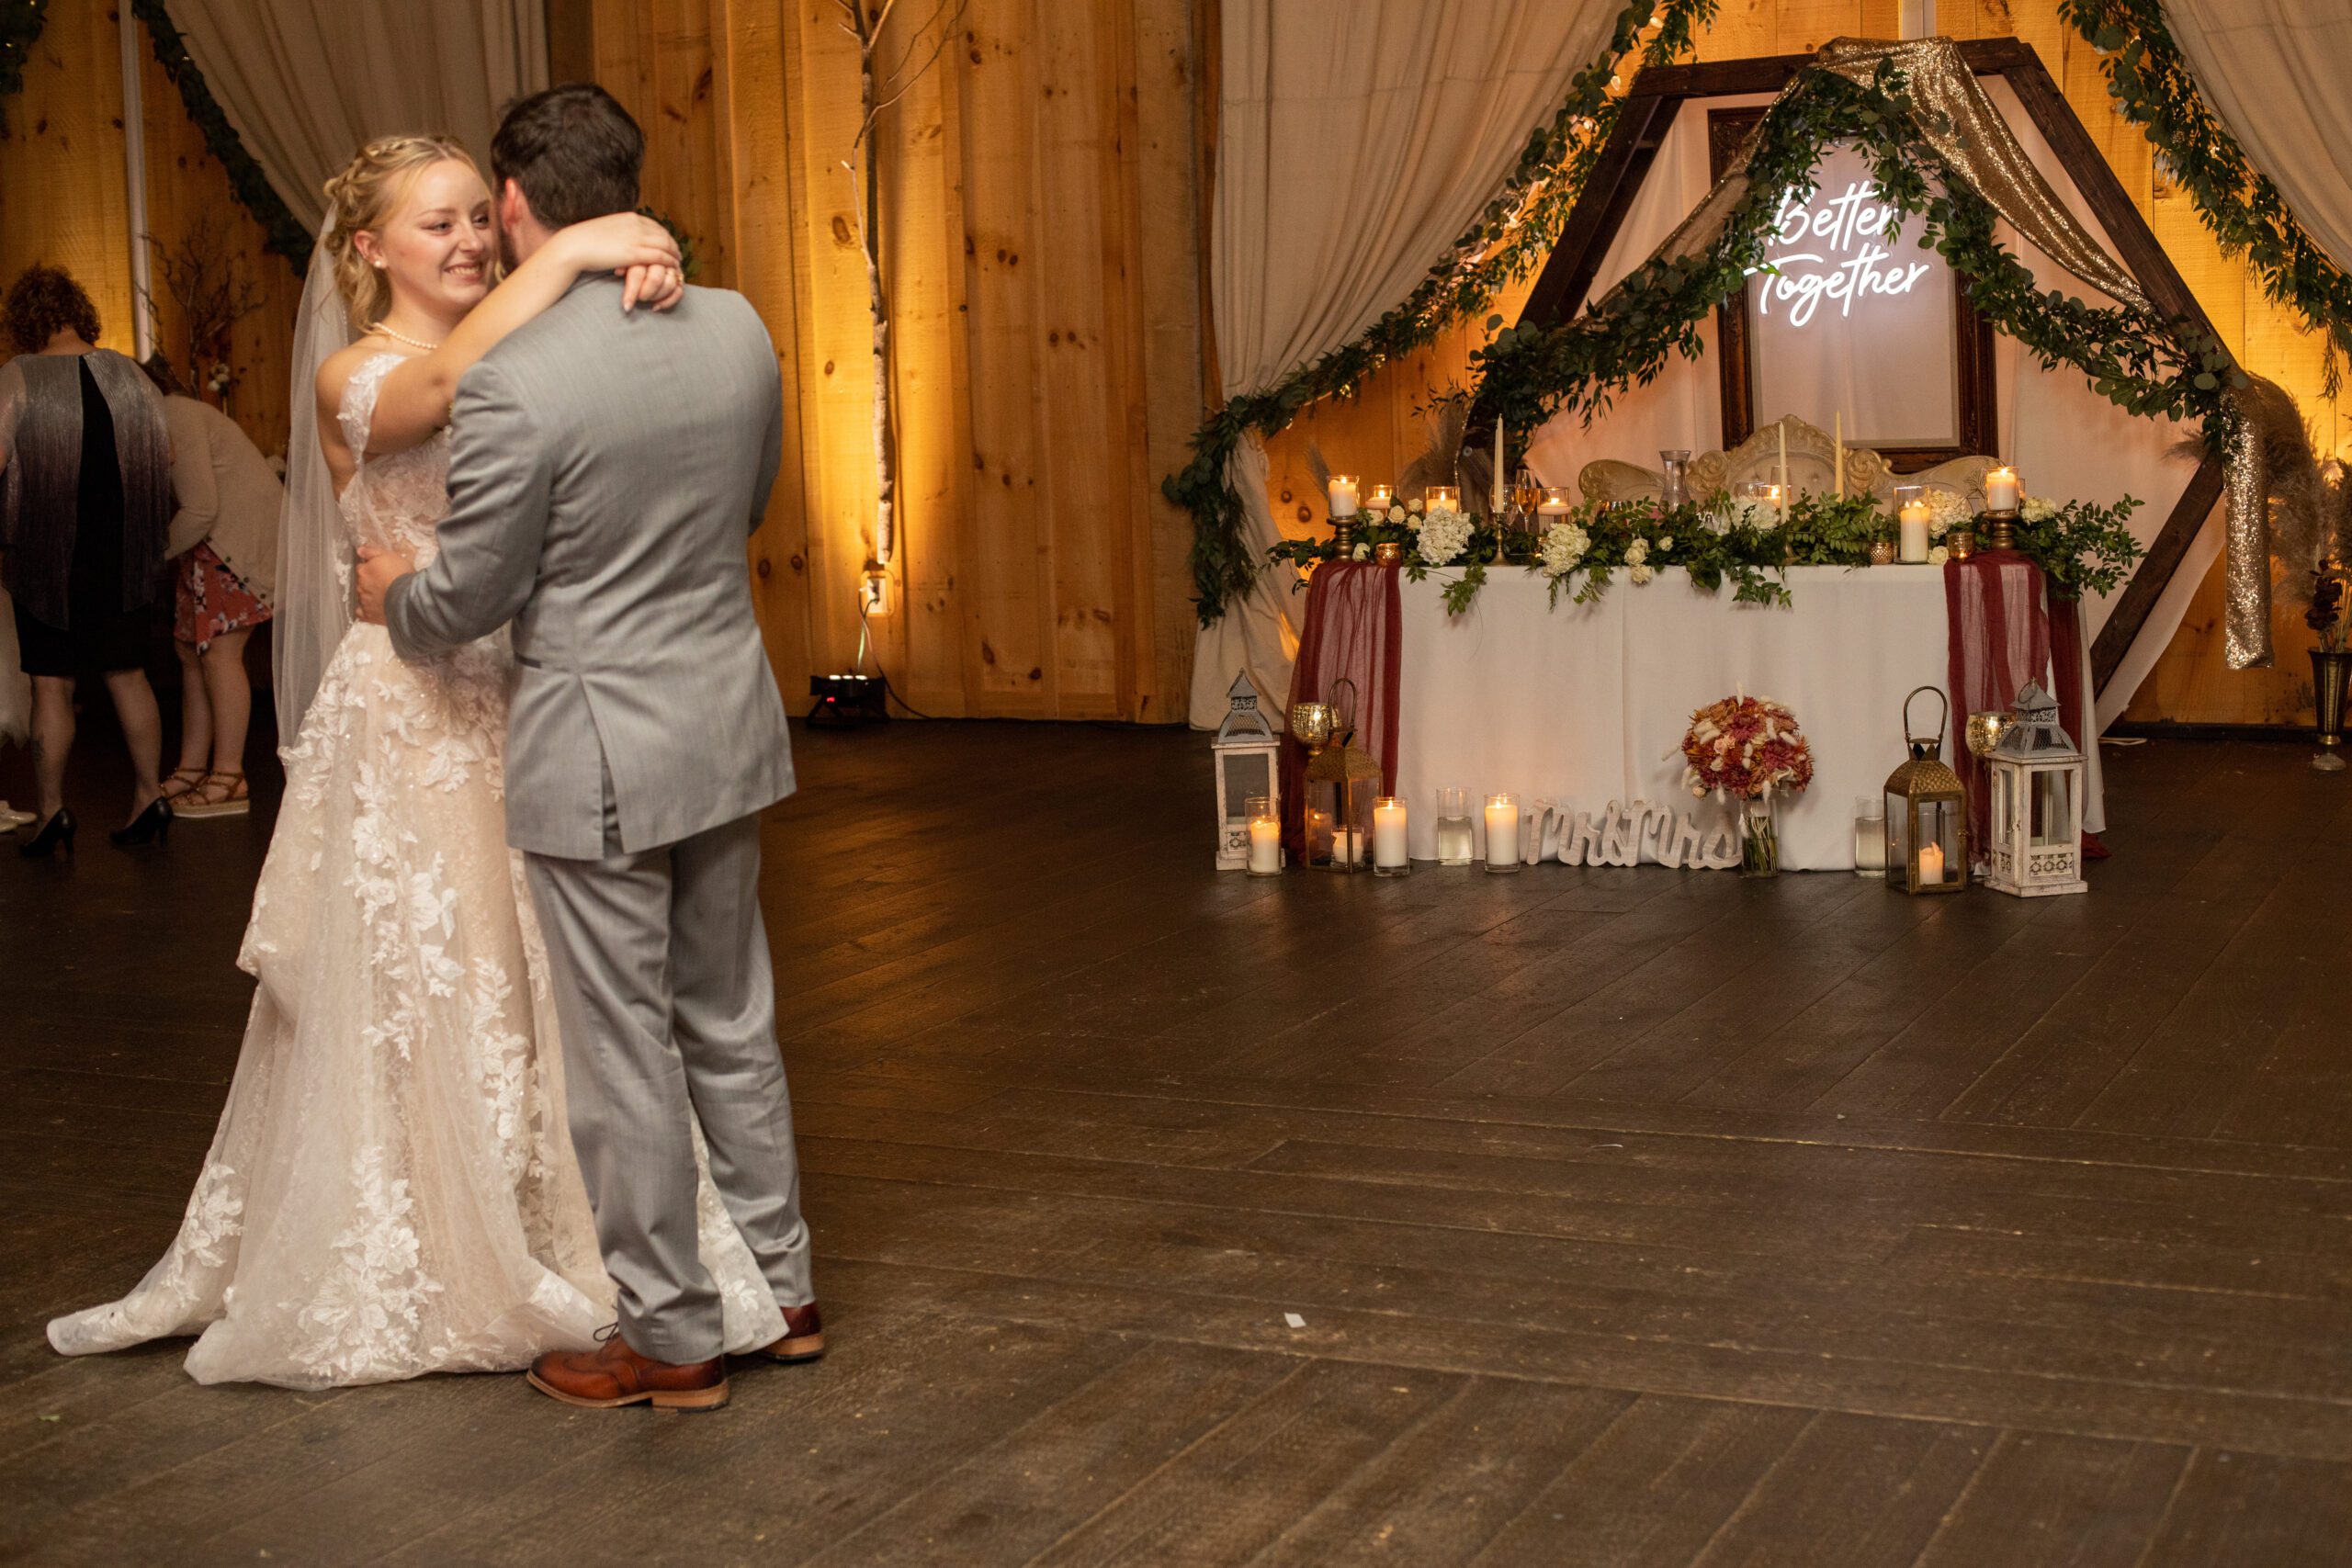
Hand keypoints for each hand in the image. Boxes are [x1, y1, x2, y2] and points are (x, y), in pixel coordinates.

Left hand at [355, 545, 415, 625]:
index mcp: (363, 571)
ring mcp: (363, 601)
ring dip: (369, 595)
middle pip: (361, 582)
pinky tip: (374, 608)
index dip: (371, 568)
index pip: (361, 567)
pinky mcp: (369, 615)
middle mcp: (360, 586)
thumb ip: (372, 552)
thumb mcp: (389, 556)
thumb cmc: (400, 575)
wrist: (407, 598)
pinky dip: (366, 610)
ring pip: (362, 596)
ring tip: (384, 596)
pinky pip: (362, 613)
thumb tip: (359, 550)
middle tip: (384, 583)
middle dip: (369, 582)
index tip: (380, 570)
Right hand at [559, 212, 681, 309]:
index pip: (655, 226)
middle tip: (677, 254)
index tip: (668, 244)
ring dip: (674, 254)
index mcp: (629, 217)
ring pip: (666, 245)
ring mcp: (636, 238)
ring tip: (677, 263)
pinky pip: (660, 256)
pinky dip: (669, 262)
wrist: (575, 246)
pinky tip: (673, 267)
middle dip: (673, 245)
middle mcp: (636, 224)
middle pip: (664, 234)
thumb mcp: (608, 229)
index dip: (665, 236)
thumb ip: (620, 231)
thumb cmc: (586, 241)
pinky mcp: (635, 253)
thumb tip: (624, 236)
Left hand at [622, 260, 685, 312]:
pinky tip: (655, 307)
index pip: (638, 273)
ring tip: (647, 301)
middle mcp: (658, 258)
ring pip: (669, 284)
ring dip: (657, 296)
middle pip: (656, 279)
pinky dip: (668, 301)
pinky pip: (678, 291)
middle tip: (639, 299)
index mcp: (642, 253)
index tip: (627, 306)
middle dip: (646, 294)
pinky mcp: (678, 276)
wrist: (637, 256)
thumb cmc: (625, 261)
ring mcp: (670, 267)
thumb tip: (617, 272)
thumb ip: (620, 264)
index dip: (632, 291)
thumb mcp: (620, 259)